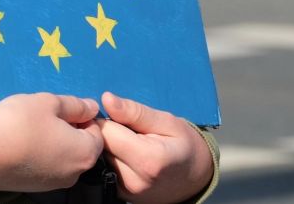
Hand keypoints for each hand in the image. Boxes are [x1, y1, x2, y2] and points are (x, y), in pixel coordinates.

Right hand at [0, 93, 103, 191]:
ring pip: (64, 156)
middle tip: (45, 116)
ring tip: (31, 128)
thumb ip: (76, 105)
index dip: (81, 116)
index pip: (97, 131)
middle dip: (69, 129)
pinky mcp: (36, 188)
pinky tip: (23, 143)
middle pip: (81, 146)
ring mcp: (55, 184)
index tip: (60, 109)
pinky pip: (48, 166)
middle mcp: (75, 174)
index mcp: (85, 153)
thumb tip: (92, 107)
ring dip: (54, 141)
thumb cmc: (20, 123)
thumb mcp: (49, 102)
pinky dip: (42, 154)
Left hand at [97, 92, 213, 203]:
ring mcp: (126, 191)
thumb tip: (106, 98)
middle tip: (124, 128)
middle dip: (105, 133)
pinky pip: (103, 170)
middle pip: (99, 147)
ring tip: (126, 142)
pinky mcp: (120, 195)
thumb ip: (135, 111)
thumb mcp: (167, 121)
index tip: (118, 116)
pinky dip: (109, 159)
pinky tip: (124, 155)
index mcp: (147, 159)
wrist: (194, 177)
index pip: (106, 132)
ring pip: (99, 159)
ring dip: (106, 147)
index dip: (106, 119)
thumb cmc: (183, 144)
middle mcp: (133, 180)